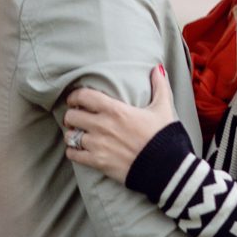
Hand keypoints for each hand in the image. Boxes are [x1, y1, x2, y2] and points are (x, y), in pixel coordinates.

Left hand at [64, 66, 176, 182]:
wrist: (166, 167)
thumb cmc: (163, 136)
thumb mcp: (163, 108)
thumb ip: (159, 86)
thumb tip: (157, 69)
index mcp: (115, 109)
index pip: (83, 96)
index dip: (75, 96)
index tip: (75, 99)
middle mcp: (102, 125)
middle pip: (72, 116)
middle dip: (71, 116)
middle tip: (76, 118)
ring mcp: (98, 145)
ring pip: (70, 136)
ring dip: (71, 134)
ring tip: (76, 134)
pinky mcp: (98, 162)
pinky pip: (73, 155)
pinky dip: (73, 152)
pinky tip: (78, 151)